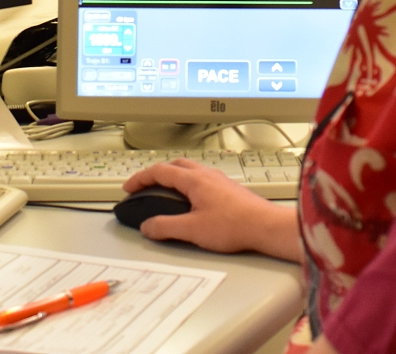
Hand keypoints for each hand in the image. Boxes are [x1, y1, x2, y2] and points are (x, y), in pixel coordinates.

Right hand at [121, 159, 301, 261]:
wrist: (265, 226)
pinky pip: (203, 178)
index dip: (140, 178)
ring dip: (174, 176)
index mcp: (194, 179)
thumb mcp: (192, 230)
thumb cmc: (235, 225)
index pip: (159, 171)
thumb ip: (166, 227)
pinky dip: (188, 183)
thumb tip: (148, 226)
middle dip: (156, 173)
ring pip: (190, 169)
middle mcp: (207, 174)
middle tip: (145, 185)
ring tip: (165, 190)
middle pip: (175, 164)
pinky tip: (192, 199)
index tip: (130, 187)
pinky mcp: (229, 189)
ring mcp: (220, 179)